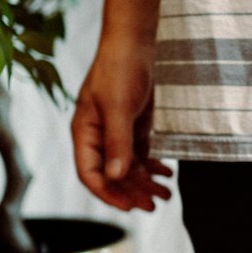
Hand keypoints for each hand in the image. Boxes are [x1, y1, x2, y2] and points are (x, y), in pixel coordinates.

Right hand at [71, 39, 171, 211]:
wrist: (133, 45)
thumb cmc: (119, 71)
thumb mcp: (118, 108)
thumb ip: (118, 143)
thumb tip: (116, 177)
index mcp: (84, 134)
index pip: (90, 174)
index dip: (108, 193)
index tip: (130, 206)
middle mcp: (97, 137)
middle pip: (112, 175)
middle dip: (133, 192)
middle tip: (155, 206)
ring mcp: (115, 133)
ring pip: (128, 168)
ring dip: (146, 183)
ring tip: (167, 194)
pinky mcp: (131, 128)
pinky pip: (139, 155)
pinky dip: (152, 167)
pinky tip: (167, 173)